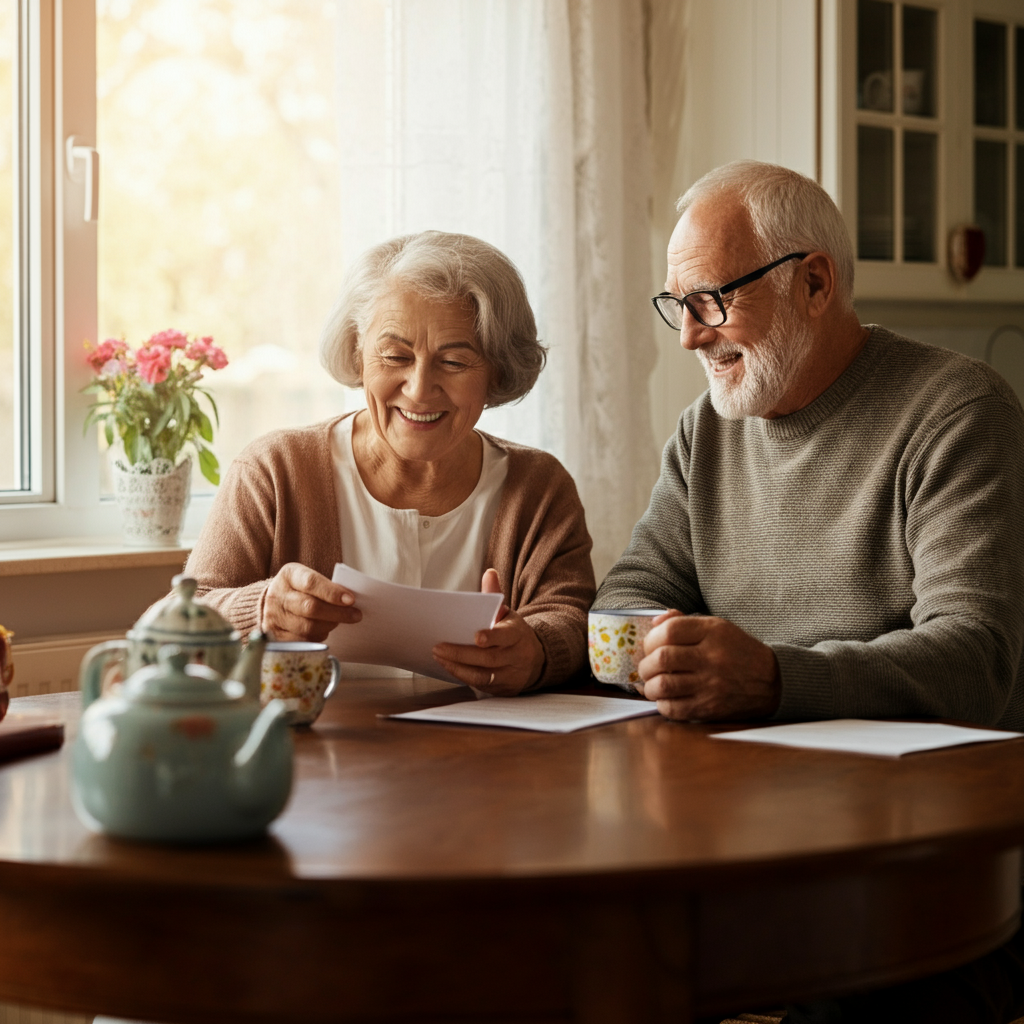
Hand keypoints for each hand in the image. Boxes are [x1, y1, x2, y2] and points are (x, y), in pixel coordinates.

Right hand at [262, 563, 360, 641]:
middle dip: (337, 613)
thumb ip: (326, 587)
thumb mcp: (309, 579)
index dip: (332, 592)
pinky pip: (302, 641)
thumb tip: (351, 601)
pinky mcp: (276, 635)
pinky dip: (318, 637)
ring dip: (329, 626)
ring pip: (307, 627)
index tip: (351, 599)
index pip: (311, 583)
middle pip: (310, 607)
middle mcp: (277, 595)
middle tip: (355, 615)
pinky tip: (324, 630)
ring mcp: (274, 616)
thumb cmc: (300, 590)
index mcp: (289, 575)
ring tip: (338, 621)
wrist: (274, 602)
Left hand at [432, 568, 545, 694]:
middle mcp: (517, 656)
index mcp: (518, 634)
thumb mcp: (508, 613)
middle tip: (438, 647)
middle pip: (489, 658)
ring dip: (458, 668)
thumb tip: (489, 573)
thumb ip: (495, 595)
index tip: (475, 637)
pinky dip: (463, 677)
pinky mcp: (504, 690)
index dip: (492, 637)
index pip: (506, 636)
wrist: (536, 658)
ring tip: (439, 658)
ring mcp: (511, 675)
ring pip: (484, 676)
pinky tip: (449, 668)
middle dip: (461, 654)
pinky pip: (482, 686)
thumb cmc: (513, 632)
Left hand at [637, 611, 780, 720]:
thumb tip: (654, 623)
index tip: (650, 646)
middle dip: (646, 664)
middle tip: (647, 667)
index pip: (670, 631)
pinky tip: (665, 699)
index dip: (651, 639)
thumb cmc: (738, 651)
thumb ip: (684, 622)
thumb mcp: (718, 628)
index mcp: (713, 632)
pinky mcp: (710, 708)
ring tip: (652, 685)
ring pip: (663, 685)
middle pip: (662, 658)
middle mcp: (712, 658)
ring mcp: (711, 685)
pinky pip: (674, 709)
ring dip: (649, 686)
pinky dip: (662, 704)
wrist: (772, 681)